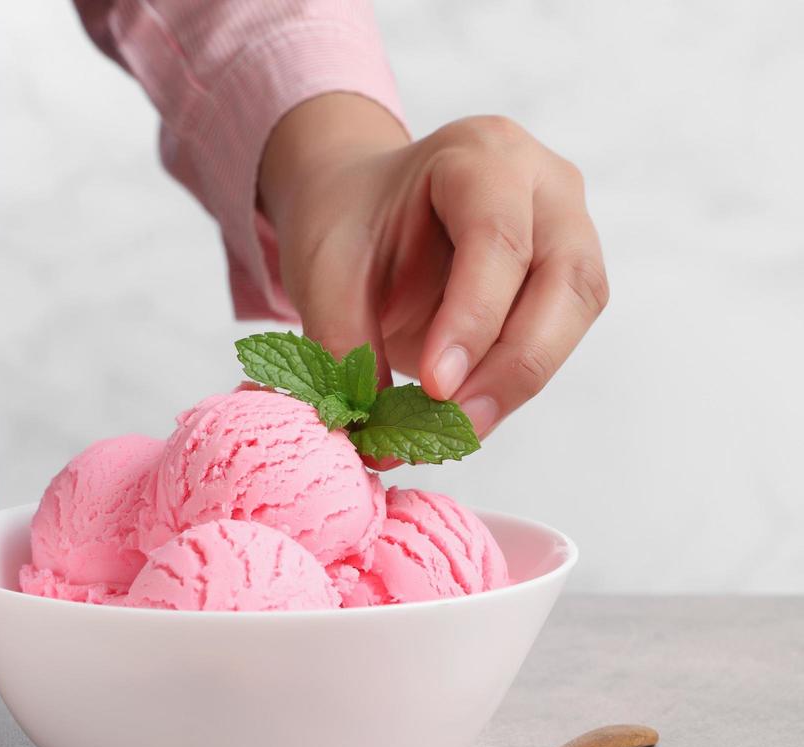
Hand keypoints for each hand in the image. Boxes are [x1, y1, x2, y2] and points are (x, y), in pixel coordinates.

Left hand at [258, 95, 608, 453]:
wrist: (360, 208)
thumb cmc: (347, 224)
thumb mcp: (324, 273)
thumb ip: (344, 345)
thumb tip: (374, 437)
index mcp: (480, 154)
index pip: (498, 236)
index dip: (474, 317)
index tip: (437, 385)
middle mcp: (544, 183)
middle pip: (565, 275)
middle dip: (514, 362)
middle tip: (457, 423)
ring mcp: (569, 225)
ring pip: (576, 310)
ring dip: (521, 378)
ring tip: (458, 427)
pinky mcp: (568, 275)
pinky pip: (560, 333)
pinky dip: (516, 379)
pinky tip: (469, 410)